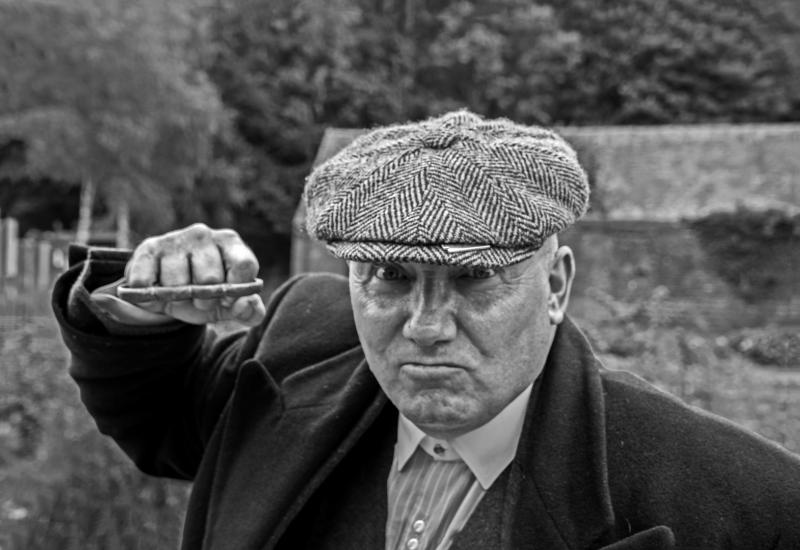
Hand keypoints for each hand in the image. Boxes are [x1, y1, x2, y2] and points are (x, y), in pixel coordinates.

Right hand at [93, 223, 265, 326]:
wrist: (163, 291)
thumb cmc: (205, 295)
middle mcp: (204, 234)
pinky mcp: (149, 247)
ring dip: (177, 297)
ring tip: (177, 292)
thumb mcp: (230, 307)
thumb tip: (246, 303)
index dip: (236, 289)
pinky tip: (156, 287)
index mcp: (231, 243)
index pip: (244, 265)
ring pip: (178, 283)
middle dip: (204, 299)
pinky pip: (148, 281)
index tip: (226, 299)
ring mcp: (175, 238)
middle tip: (197, 298)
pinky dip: (150, 293)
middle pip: (210, 278)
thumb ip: (250, 311)